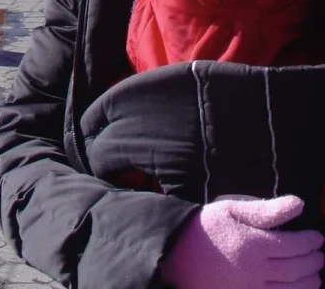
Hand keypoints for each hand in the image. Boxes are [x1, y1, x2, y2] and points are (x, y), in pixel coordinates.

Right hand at [160, 196, 323, 288]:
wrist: (175, 252)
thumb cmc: (205, 227)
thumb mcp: (232, 210)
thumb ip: (266, 210)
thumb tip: (298, 204)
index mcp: (253, 245)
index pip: (293, 245)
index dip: (310, 242)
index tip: (318, 238)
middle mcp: (254, 271)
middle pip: (295, 269)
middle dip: (313, 262)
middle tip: (321, 255)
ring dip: (309, 283)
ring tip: (317, 275)